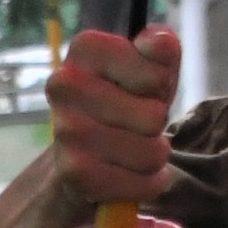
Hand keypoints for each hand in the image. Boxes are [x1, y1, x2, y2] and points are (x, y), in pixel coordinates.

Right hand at [47, 22, 178, 208]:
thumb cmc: (126, 101)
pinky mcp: (73, 172)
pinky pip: (137, 184)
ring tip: (134, 149)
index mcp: (85, 48)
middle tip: (137, 125)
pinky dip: (146, 184)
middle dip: (156, 126)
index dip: (160, 87)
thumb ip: (162, 49)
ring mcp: (66, 130)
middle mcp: (65, 84)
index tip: (141, 90)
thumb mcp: (151, 69)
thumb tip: (160, 43)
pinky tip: (131, 174)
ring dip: (153, 157)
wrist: (86, 150)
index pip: (157, 74)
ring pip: (149, 153)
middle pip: (154, 117)